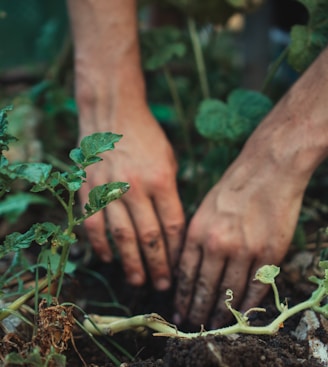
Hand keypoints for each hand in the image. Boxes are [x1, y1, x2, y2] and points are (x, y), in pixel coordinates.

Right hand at [79, 107, 184, 290]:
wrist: (112, 114)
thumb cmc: (147, 138)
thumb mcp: (169, 160)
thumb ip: (170, 193)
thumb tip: (172, 228)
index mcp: (161, 180)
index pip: (172, 225)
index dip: (176, 251)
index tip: (180, 267)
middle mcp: (136, 188)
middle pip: (149, 237)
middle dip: (158, 265)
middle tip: (162, 286)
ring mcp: (110, 189)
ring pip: (122, 237)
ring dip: (130, 263)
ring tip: (138, 281)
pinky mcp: (89, 189)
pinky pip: (94, 224)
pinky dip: (101, 245)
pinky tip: (109, 259)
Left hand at [174, 135, 306, 327]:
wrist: (267, 170)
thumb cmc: (232, 187)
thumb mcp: (203, 208)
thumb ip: (195, 238)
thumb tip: (186, 267)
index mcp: (198, 231)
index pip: (185, 274)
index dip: (182, 296)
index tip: (178, 310)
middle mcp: (218, 244)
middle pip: (204, 287)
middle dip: (197, 310)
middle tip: (193, 325)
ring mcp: (244, 250)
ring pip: (229, 292)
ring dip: (221, 312)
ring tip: (214, 325)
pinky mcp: (269, 253)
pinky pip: (256, 288)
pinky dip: (248, 305)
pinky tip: (241, 315)